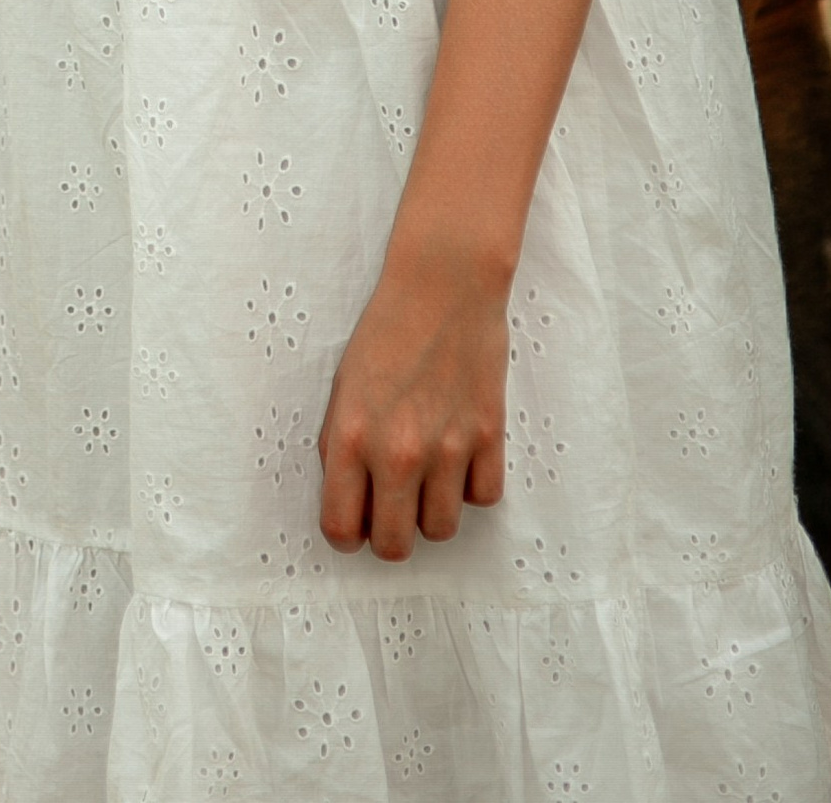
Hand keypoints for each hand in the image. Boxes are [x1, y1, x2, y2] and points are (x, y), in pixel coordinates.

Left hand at [315, 243, 507, 559]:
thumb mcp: (343, 387)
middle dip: (390, 536)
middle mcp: (398, 451)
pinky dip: (472, 486)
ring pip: (442, 530)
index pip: (341, 528)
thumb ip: (341, 447)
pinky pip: (483, 498)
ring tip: (428, 477)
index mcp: (351, 437)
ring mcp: (447, 448)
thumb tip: (350, 501)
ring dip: (432, 512)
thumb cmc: (386, 331)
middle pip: (394, 546)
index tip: (355, 524)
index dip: (347, 534)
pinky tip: (460, 455)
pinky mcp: (489, 437)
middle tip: (392, 509)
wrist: (442, 285)